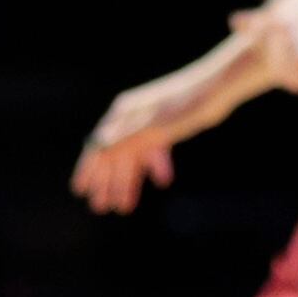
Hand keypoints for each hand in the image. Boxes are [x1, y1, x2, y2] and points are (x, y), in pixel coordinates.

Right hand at [71, 37, 270, 214]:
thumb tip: (98, 143)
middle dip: (106, 182)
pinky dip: (154, 167)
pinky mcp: (167, 127)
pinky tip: (162, 181)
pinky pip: (153, 152)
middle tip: (101, 208)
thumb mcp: (157, 124)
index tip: (79, 191)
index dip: (88, 169)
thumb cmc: (187, 104)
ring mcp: (149, 123)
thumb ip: (126, 135)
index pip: (99, 145)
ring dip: (128, 181)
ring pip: (133, 157)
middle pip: (114, 155)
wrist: (219, 88)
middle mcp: (132, 118)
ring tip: (124, 207)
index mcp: (124, 114)